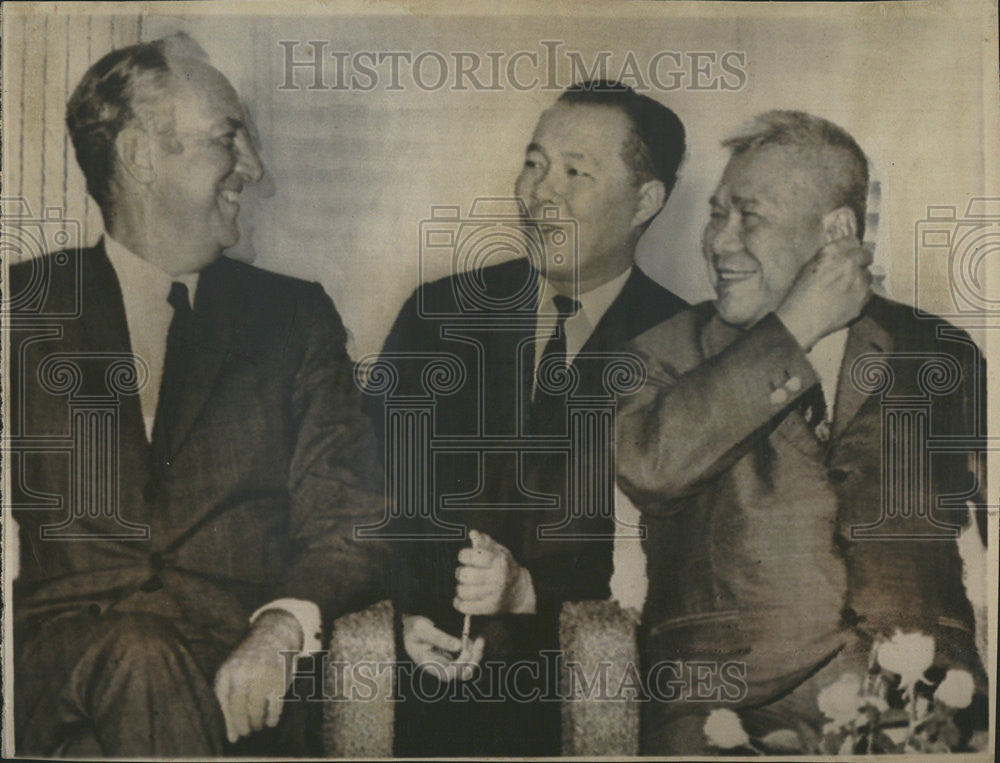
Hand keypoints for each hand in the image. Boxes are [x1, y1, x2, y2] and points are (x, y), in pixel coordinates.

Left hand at [213, 609, 302, 742]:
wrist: (274, 632)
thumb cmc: (250, 660)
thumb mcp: (234, 675)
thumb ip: (230, 703)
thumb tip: (232, 738)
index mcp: (227, 672)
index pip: (226, 704)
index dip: (231, 722)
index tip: (236, 734)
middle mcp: (242, 674)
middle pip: (238, 709)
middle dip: (243, 725)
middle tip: (247, 732)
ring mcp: (261, 676)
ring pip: (256, 710)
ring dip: (257, 723)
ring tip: (258, 725)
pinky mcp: (279, 679)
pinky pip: (274, 706)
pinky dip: (273, 717)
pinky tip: (271, 721)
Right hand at [401, 614, 483, 681]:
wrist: (412, 623)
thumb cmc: (413, 627)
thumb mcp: (421, 628)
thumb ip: (439, 638)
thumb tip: (458, 646)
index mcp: (428, 664)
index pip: (447, 674)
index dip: (459, 666)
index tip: (466, 651)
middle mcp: (439, 667)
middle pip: (461, 674)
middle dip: (473, 660)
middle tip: (478, 642)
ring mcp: (447, 662)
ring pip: (468, 668)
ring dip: (476, 656)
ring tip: (479, 640)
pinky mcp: (454, 655)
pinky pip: (469, 659)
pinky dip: (475, 651)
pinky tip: (478, 640)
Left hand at [453, 529, 535, 615]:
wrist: (519, 590)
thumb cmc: (504, 566)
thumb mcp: (498, 550)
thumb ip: (484, 541)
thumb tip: (473, 533)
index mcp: (499, 561)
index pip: (473, 556)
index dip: (464, 555)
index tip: (464, 557)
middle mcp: (497, 578)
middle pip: (466, 575)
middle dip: (461, 572)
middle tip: (464, 572)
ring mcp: (494, 595)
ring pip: (463, 591)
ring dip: (460, 587)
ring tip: (465, 585)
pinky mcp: (489, 609)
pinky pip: (466, 608)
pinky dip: (459, 603)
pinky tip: (462, 598)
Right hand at [776, 234, 872, 350]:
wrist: (802, 320)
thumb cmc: (800, 294)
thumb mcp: (808, 267)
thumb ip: (828, 255)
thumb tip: (844, 251)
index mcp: (832, 253)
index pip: (853, 241)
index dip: (851, 248)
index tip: (849, 254)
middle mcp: (849, 264)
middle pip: (866, 256)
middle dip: (859, 262)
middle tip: (849, 272)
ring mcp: (859, 283)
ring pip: (868, 276)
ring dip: (860, 279)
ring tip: (844, 290)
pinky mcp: (863, 300)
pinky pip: (867, 293)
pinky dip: (859, 295)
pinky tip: (845, 301)